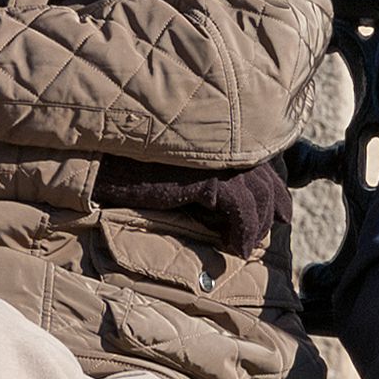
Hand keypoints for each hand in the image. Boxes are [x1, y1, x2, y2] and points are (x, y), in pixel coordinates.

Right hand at [95, 156, 290, 254]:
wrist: (97, 151)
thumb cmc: (126, 154)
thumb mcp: (171, 159)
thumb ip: (201, 167)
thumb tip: (220, 200)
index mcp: (222, 130)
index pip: (263, 162)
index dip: (274, 190)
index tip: (281, 213)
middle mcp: (229, 141)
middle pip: (268, 182)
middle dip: (272, 211)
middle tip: (261, 237)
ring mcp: (222, 159)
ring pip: (260, 200)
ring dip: (255, 228)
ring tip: (242, 248)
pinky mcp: (211, 179)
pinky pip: (243, 213)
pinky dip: (242, 234)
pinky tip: (232, 248)